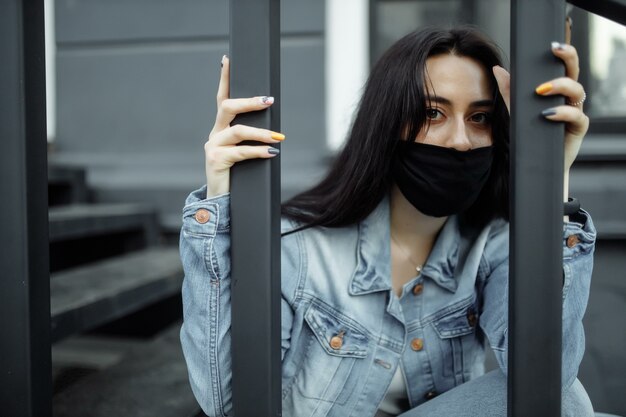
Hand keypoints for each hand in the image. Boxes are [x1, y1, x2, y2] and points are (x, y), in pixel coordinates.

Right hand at [204, 55, 284, 197]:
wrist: (221, 199)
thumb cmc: (237, 173)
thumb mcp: (242, 151)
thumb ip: (251, 138)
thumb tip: (275, 128)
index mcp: (221, 127)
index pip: (222, 97)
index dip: (224, 78)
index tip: (227, 60)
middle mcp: (215, 133)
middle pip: (228, 107)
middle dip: (249, 101)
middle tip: (269, 101)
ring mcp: (213, 146)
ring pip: (238, 131)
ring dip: (261, 133)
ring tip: (279, 136)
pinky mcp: (216, 160)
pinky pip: (241, 152)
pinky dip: (259, 151)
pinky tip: (272, 152)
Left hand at [492, 42, 588, 201]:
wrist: (536, 164)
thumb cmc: (530, 135)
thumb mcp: (516, 111)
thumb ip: (509, 91)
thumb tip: (498, 69)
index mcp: (556, 91)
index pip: (562, 67)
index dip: (562, 53)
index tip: (551, 45)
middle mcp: (568, 98)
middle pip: (574, 72)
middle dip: (567, 58)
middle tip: (555, 51)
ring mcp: (575, 112)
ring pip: (577, 91)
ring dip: (560, 86)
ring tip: (541, 90)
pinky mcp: (578, 128)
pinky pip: (576, 116)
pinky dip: (562, 112)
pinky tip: (548, 113)